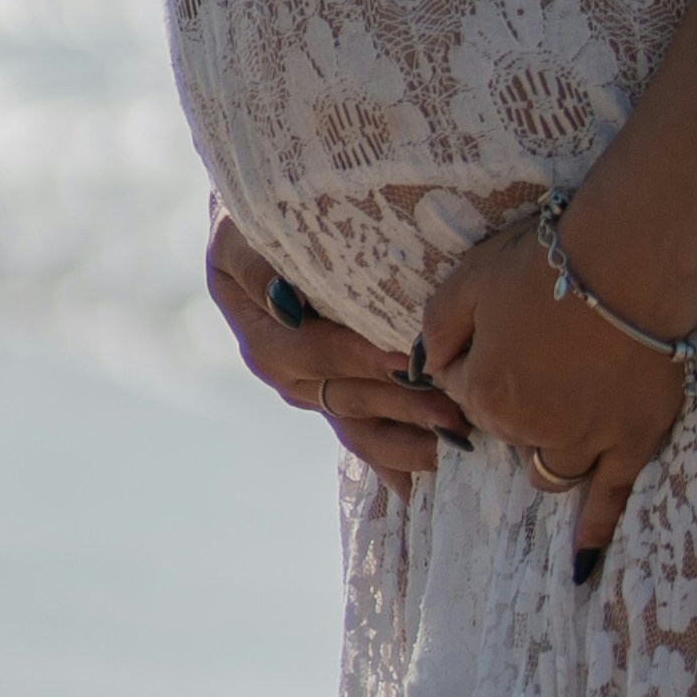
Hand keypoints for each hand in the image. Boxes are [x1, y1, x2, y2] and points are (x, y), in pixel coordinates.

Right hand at [205, 206, 471, 498]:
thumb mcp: (244, 232)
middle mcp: (280, 368)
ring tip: (452, 446)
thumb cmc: (259, 213)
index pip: (312, 351)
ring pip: (355, 421)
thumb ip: (259, 265)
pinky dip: (389, 457)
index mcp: (260, 330)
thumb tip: (287, 305)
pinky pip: (357, 432)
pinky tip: (420, 482)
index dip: (359, 356)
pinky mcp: (327, 393)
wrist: (255, 221)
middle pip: (342, 394)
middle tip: (452, 411)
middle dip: (399, 405)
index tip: (406, 359)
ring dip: (404, 436)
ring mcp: (305, 386)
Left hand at [422, 214, 687, 572]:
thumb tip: (425, 367)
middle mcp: (529, 430)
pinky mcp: (631, 442)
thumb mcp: (471, 278)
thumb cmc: (549, 262)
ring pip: (549, 468)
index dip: (478, 356)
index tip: (503, 326)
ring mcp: (583, 443)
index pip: (462, 392)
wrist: (633, 258)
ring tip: (559, 417)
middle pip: (507, 431)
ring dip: (544, 450)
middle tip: (540, 353)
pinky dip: (593, 535)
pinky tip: (581, 568)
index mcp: (485, 393)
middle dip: (513, 400)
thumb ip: (436, 327)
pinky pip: (608, 500)